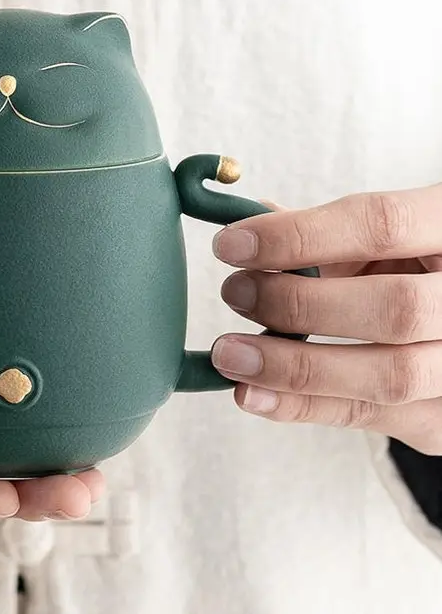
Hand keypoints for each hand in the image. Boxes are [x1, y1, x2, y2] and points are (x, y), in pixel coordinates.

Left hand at [209, 186, 441, 453]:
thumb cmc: (409, 266)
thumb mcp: (380, 235)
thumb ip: (320, 232)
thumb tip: (244, 223)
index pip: (382, 225)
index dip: (299, 236)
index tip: (229, 245)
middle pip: (395, 307)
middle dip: (299, 303)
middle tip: (234, 293)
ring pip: (389, 375)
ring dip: (294, 367)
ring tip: (229, 355)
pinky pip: (370, 415)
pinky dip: (301, 406)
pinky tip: (252, 394)